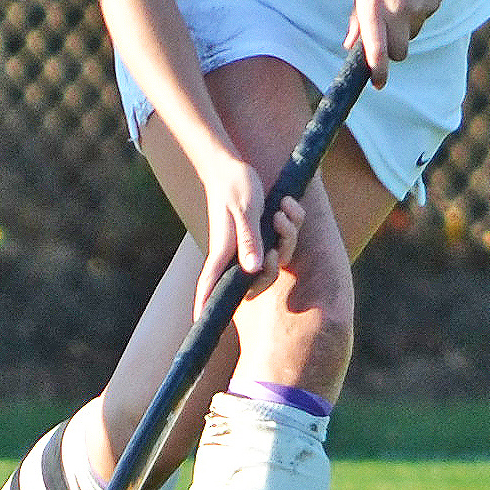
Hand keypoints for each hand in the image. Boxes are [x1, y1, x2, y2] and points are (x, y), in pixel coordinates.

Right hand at [192, 155, 303, 313]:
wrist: (231, 166)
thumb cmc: (235, 186)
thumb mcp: (246, 211)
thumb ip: (250, 240)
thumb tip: (253, 270)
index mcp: (225, 250)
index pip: (210, 284)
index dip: (206, 305)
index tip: (200, 323)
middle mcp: (234, 252)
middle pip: (255, 281)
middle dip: (274, 267)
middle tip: (278, 246)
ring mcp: (246, 245)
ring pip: (272, 260)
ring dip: (287, 237)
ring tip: (283, 213)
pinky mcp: (258, 235)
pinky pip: (280, 242)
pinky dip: (289, 226)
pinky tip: (287, 206)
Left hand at [348, 0, 450, 82]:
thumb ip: (358, 15)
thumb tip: (350, 43)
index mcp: (373, 2)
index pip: (375, 45)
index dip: (377, 69)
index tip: (378, 84)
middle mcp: (396, 8)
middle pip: (399, 52)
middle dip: (394, 52)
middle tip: (390, 35)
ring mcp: (418, 7)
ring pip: (412, 35)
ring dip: (406, 27)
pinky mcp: (434, 4)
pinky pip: (424, 20)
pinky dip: (418, 12)